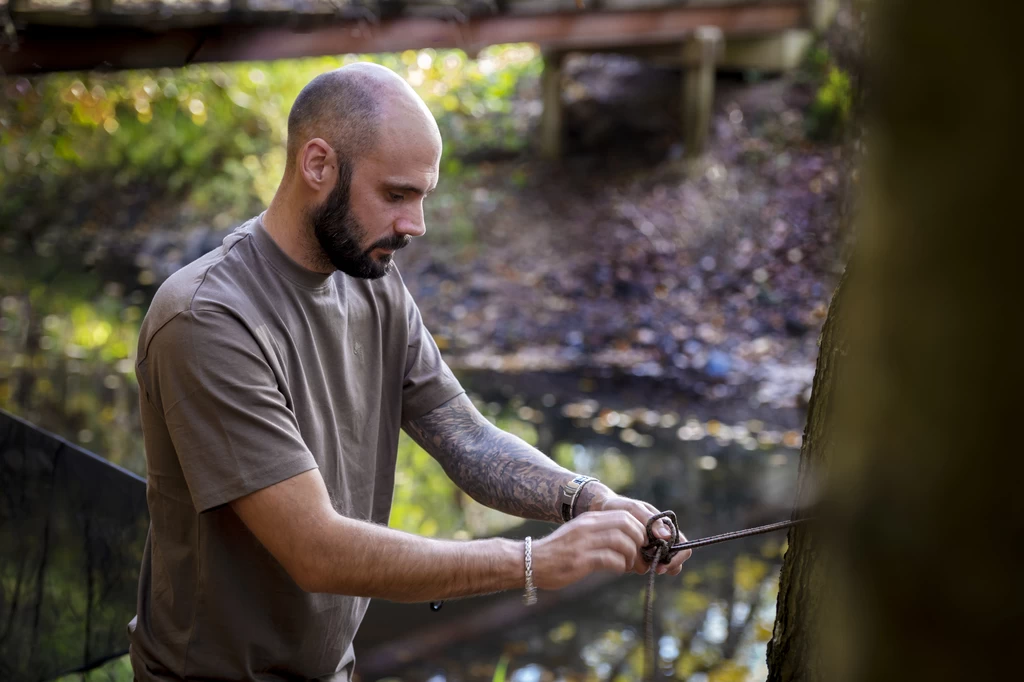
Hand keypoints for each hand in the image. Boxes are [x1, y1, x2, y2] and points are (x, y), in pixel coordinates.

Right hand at [530, 510, 646, 590]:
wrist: (531, 561)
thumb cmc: (557, 552)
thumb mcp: (578, 534)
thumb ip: (599, 533)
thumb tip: (627, 542)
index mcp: (589, 519)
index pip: (624, 515)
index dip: (639, 528)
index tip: (643, 542)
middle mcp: (588, 527)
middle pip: (626, 525)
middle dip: (639, 540)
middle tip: (641, 554)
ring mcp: (584, 542)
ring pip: (621, 541)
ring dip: (632, 555)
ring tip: (631, 565)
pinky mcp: (580, 560)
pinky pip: (610, 559)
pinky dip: (620, 565)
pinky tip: (618, 569)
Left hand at [591, 493, 692, 576]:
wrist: (603, 510)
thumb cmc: (621, 507)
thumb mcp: (635, 510)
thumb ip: (651, 521)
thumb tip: (667, 536)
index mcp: (665, 528)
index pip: (683, 547)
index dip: (677, 558)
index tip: (662, 564)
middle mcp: (660, 540)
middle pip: (674, 562)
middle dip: (664, 566)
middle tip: (653, 568)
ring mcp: (649, 550)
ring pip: (657, 566)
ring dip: (647, 565)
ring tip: (633, 558)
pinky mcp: (637, 556)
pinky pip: (641, 567)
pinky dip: (635, 565)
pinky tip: (625, 558)